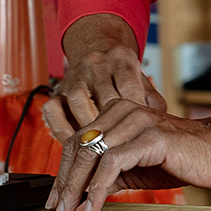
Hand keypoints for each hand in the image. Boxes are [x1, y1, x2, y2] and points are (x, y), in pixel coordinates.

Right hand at [42, 15, 165, 142]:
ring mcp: (74, 75)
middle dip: (114, 127)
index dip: (135, 114)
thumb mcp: (144, 86)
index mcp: (122, 58)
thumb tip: (156, 128)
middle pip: (104, 97)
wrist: (101, 61)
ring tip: (100, 152)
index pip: (129, 86)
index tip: (140, 137)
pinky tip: (77, 146)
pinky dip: (64, 131)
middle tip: (122, 151)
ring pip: (78, 101)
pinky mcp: (57, 90)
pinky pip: (54, 110)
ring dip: (90, 130)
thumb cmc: (127, 82)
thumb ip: (153, 106)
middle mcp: (96, 63)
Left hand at [45, 99, 210, 210]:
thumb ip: (108, 176)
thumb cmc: (178, 157)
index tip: (54, 199)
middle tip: (57, 210)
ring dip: (77, 186)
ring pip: (92, 151)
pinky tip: (94, 205)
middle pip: (79, 145)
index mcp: (116, 113)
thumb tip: (79, 196)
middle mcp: (123, 111)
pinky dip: (99, 185)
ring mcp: (136, 121)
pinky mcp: (150, 136)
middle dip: (64, 181)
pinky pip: (114, 161)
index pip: (78, 140)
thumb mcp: (134, 169)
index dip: (62, 171)